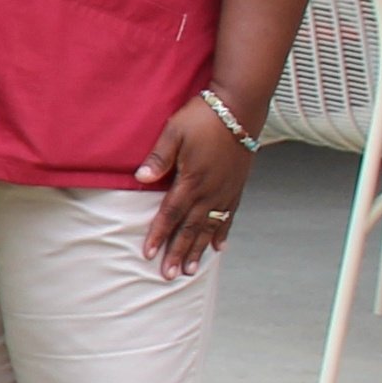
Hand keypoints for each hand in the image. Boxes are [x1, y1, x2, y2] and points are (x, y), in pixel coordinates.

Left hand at [134, 93, 255, 275]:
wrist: (240, 107)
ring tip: (191, 269)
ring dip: (199, 249)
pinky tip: (219, 246)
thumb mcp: (174, 132)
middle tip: (169, 275)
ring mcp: (226, 191)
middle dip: (179, 252)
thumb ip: (159, 157)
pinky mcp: (237, 186)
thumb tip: (141, 177)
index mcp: (192, 180)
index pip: (170, 214)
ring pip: (210, 227)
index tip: (148, 254)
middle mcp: (211, 191)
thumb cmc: (203, 117)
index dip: (159, 234)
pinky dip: (223, 233)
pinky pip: (229, 216)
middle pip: (191, 228)